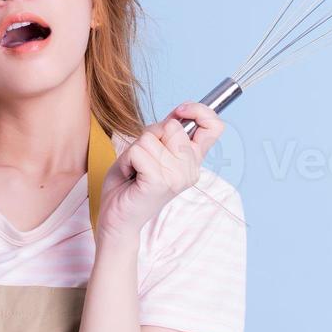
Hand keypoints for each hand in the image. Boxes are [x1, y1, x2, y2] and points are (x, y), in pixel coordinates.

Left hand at [96, 101, 224, 241]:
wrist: (117, 220)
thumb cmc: (130, 184)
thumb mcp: (151, 150)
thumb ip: (166, 134)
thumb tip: (176, 115)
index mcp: (193, 161)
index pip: (214, 127)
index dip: (198, 111)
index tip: (179, 112)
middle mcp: (190, 169)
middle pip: (171, 126)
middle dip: (149, 137)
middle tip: (143, 161)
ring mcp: (177, 176)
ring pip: (150, 138)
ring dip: (134, 151)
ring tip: (135, 171)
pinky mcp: (159, 181)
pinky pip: (138, 151)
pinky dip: (127, 160)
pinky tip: (131, 176)